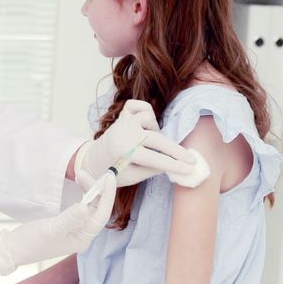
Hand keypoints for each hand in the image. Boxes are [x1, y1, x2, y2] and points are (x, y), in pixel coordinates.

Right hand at [0, 174, 116, 275]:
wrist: (12, 249)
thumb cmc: (31, 241)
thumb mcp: (51, 228)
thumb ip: (70, 218)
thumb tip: (86, 206)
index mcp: (83, 238)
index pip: (101, 215)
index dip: (107, 195)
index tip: (108, 177)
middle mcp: (82, 234)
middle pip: (97, 209)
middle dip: (94, 189)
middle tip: (82, 172)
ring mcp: (75, 229)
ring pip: (89, 207)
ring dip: (88, 190)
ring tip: (79, 175)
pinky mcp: (67, 224)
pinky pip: (80, 207)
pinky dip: (81, 195)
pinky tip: (78, 186)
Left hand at [76, 99, 196, 188]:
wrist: (92, 161)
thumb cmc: (112, 173)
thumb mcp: (132, 178)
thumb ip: (152, 171)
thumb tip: (175, 165)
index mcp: (124, 153)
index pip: (155, 159)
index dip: (175, 165)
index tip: (190, 168)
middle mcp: (124, 134)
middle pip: (157, 140)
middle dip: (177, 151)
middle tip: (191, 160)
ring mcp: (123, 122)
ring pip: (150, 120)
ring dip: (155, 132)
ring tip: (150, 143)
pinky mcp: (122, 115)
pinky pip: (140, 106)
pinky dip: (146, 112)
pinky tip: (146, 124)